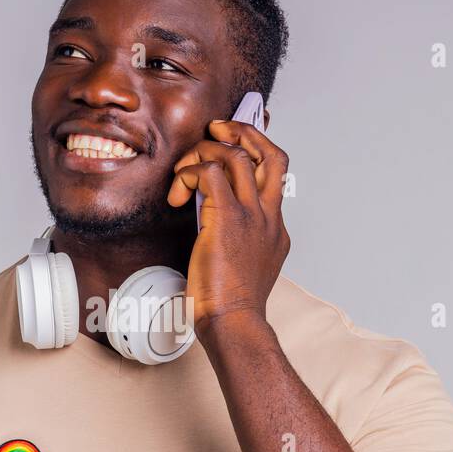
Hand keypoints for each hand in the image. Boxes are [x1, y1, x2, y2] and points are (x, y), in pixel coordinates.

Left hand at [167, 119, 289, 333]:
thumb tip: (212, 225)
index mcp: (275, 229)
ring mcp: (252, 215)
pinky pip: (211, 171)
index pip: (274, 175)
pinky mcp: (228, 218)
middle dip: (244, 131)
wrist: (234, 322)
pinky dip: (189, 173)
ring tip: (183, 170)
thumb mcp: (243, 267)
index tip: (231, 147)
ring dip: (204, 152)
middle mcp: (269, 217)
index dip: (255, 152)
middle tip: (217, 129)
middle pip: (272, 153)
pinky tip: (176, 194)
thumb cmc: (231, 304)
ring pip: (237, 155)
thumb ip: (236, 241)